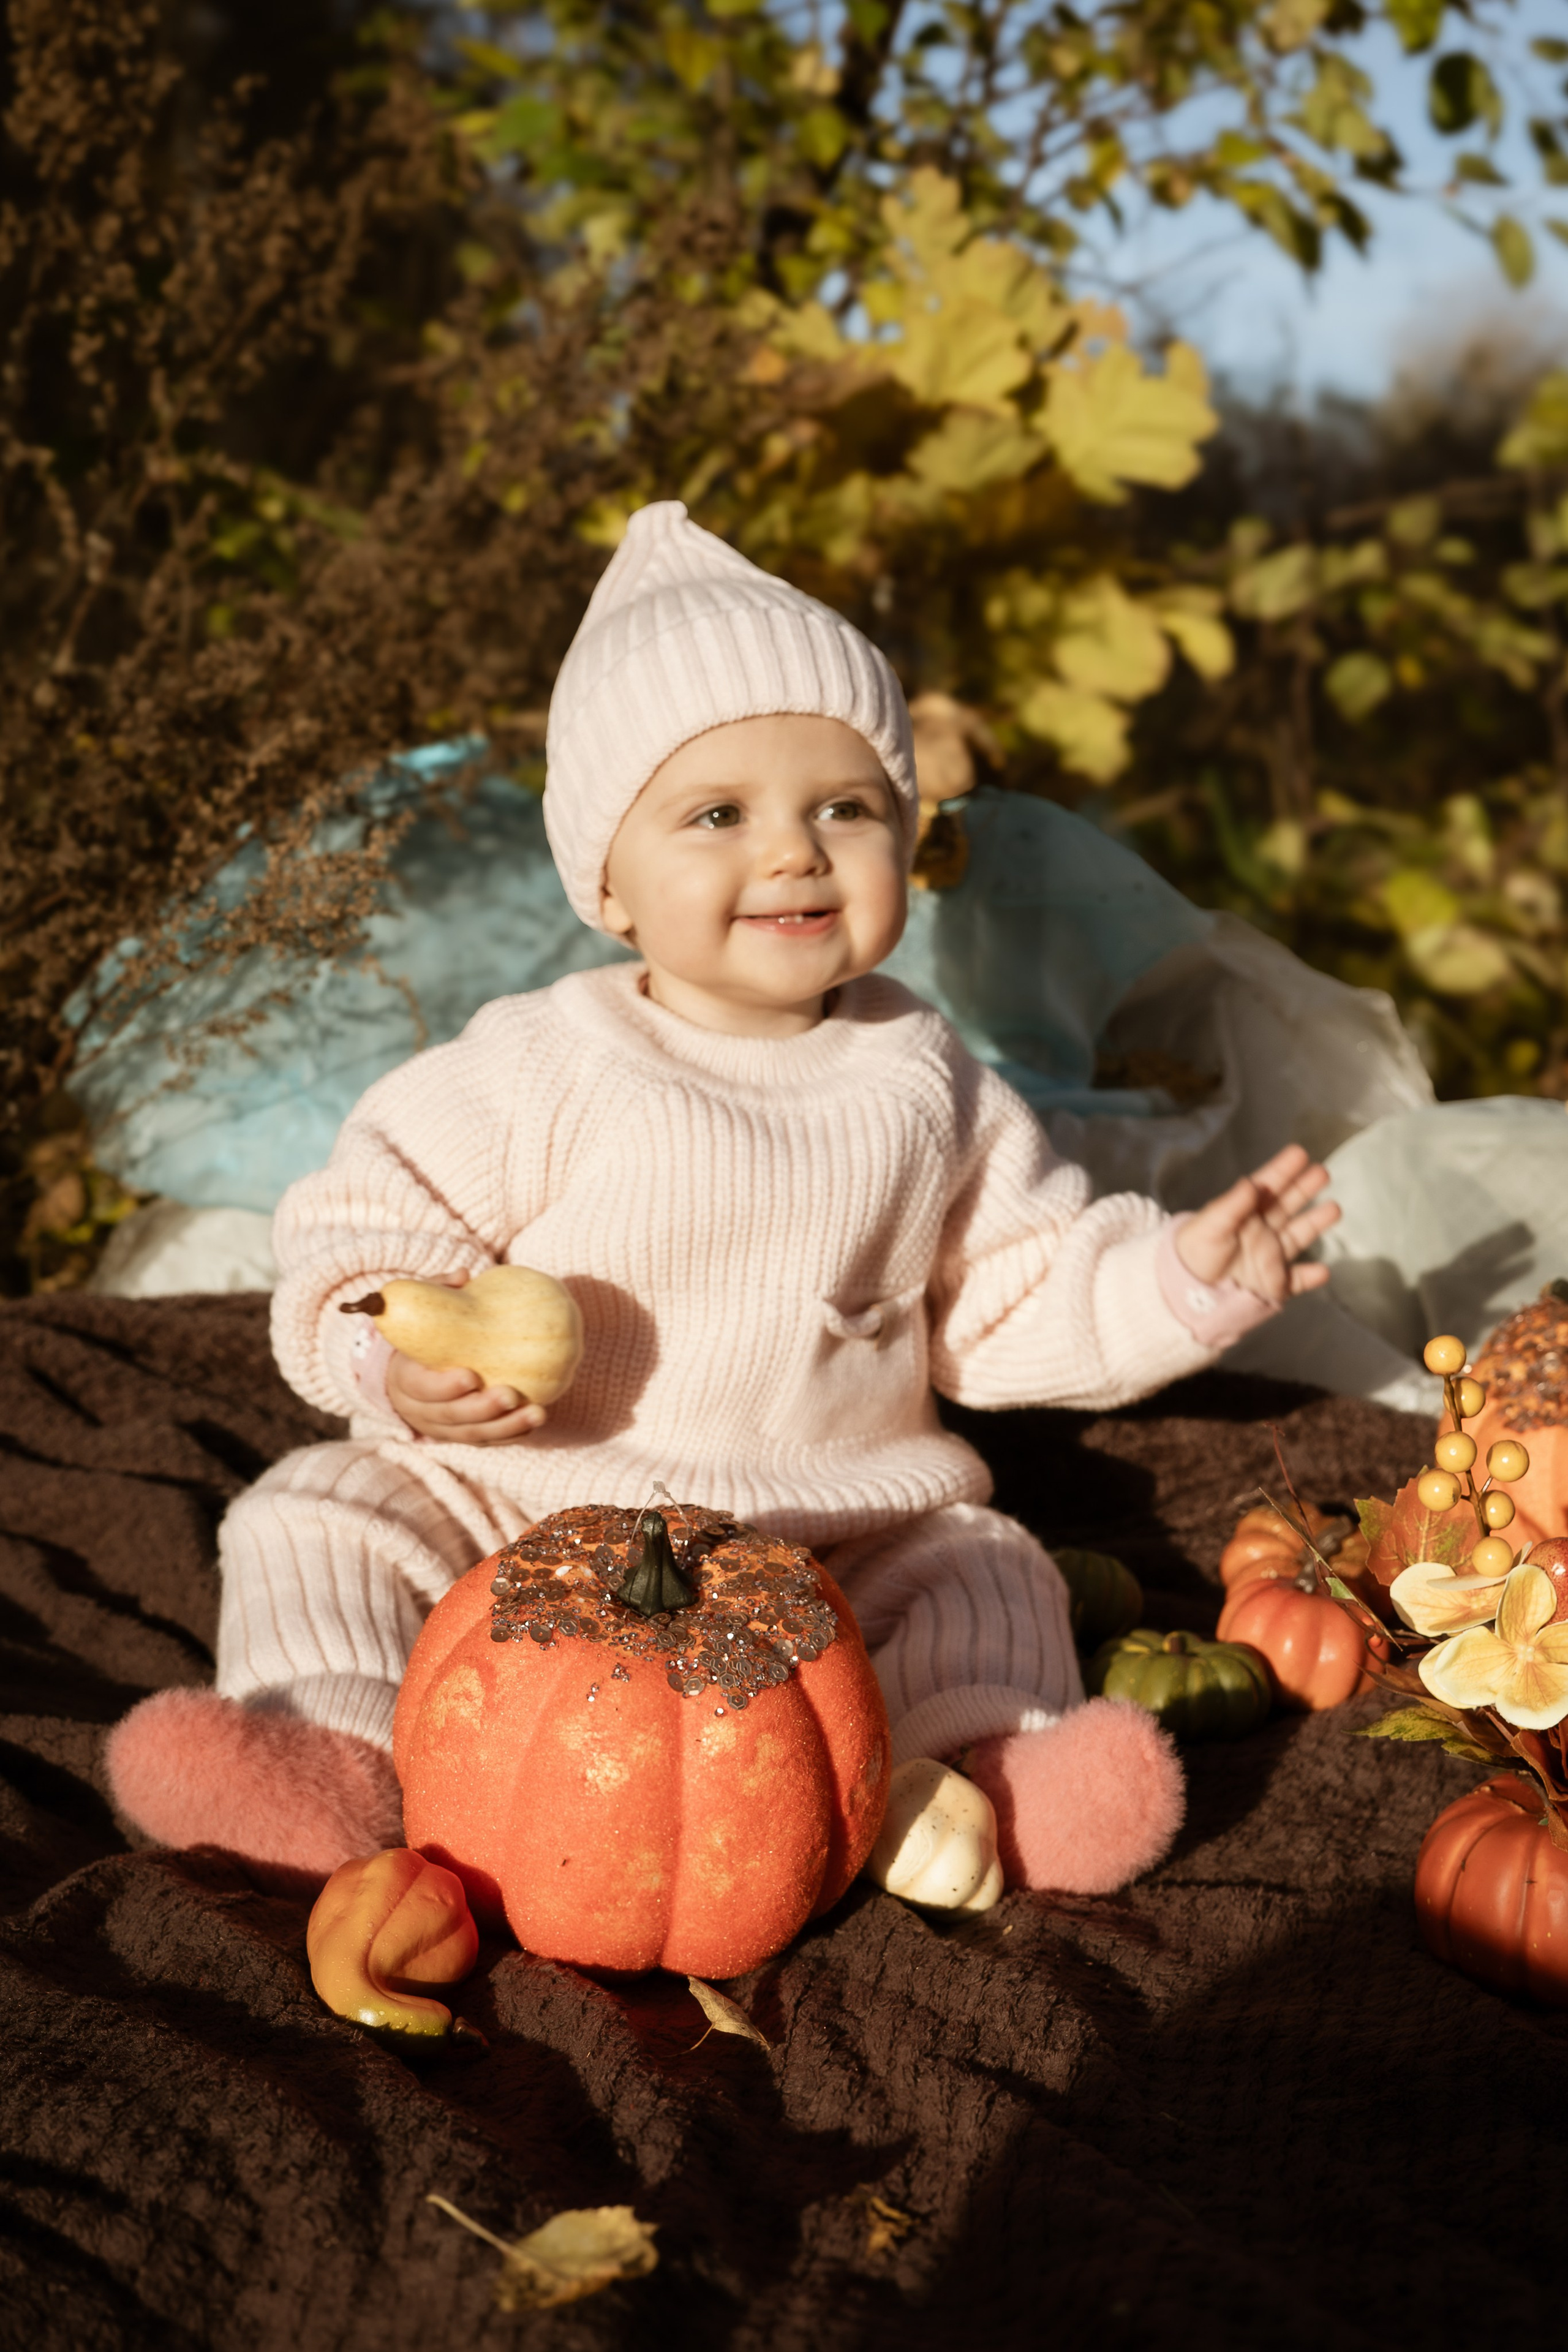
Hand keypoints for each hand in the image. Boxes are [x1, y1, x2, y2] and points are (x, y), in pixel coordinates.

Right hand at [382, 1270, 547, 1444]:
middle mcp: (422, 1409)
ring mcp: (444, 1428)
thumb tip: (462, 1276)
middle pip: (450, 1416)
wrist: (410, 1374)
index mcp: (406, 1379)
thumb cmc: (423, 1338)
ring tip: (538, 1413)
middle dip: (482, 1409)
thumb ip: (437, 1293)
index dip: (444, 1386)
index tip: (470, 1376)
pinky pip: (488, 1440)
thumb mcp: (422, 1314)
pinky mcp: (464, 1435)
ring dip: (506, 1426)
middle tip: (511, 1394)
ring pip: (473, 1433)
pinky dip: (511, 1434)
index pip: (421, 1387)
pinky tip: (536, 1421)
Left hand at [1175, 1142, 1340, 1305]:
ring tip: (1334, 1209)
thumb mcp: (1209, 1226)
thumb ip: (1232, 1206)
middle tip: (1322, 1171)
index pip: (1266, 1187)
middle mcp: (1261, 1231)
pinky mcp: (1273, 1285)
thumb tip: (1252, 1183)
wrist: (1184, 1293)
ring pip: (1298, 1236)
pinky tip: (1322, 1270)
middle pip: (1287, 1205)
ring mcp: (1269, 1257)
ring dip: (1315, 1223)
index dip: (1282, 1170)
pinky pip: (1296, 1281)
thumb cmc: (1192, 1254)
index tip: (1299, 1152)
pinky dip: (1310, 1277)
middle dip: (1304, 1188)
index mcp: (1243, 1213)